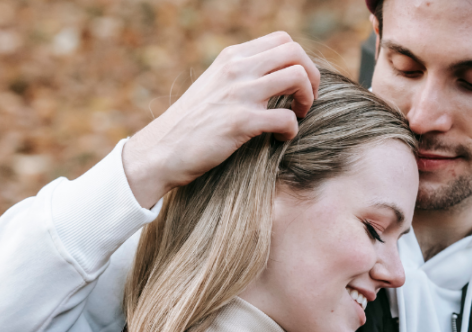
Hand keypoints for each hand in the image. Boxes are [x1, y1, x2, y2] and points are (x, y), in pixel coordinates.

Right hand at [122, 32, 319, 208]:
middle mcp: (236, 70)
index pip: (282, 40)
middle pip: (295, 52)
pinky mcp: (240, 122)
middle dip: (310, 76)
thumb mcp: (212, 87)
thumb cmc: (188, 126)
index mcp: (230, 58)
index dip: (299, 61)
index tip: (296, 84)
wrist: (161, 152)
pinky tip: (280, 140)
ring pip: (296, 77)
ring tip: (298, 116)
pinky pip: (286, 118)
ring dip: (306, 99)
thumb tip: (270, 79)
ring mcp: (238, 94)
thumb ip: (238, 77)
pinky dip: (291, 130)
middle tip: (305, 100)